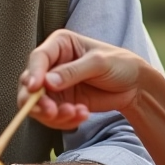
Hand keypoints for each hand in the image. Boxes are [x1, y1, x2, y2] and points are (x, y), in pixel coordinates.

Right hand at [17, 29, 151, 129]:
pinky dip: (65, 120)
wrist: (134, 85)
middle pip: (29, 85)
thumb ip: (72, 72)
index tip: (35, 88)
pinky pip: (53, 117)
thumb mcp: (98, 63)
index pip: (38, 58)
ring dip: (54, 114)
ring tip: (76, 114)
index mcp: (59, 44)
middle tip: (53, 112)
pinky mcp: (61, 102)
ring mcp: (55, 85)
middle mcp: (52, 64)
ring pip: (38, 104)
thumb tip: (47, 83)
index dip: (34, 73)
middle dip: (38, 101)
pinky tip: (83, 115)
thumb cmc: (119, 64)